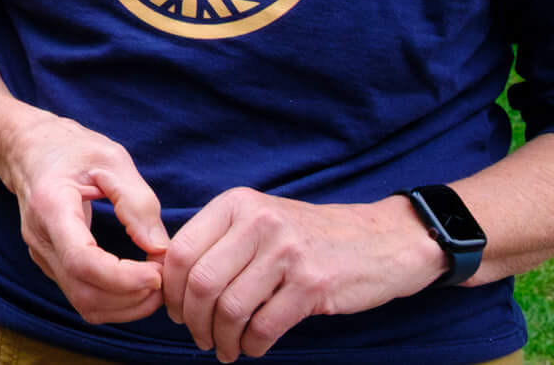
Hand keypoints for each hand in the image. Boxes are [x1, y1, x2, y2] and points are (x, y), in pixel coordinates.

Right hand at [0, 112, 170, 324]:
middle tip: (165, 278)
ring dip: (127, 306)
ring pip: (85, 304)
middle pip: (84, 292)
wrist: (28, 149)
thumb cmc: (71, 149)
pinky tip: (137, 283)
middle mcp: (41, 239)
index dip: (123, 278)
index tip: (157, 273)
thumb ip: (137, 202)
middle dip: (132, 297)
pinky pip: (84, 298)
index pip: (81, 261)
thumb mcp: (110, 159)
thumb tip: (160, 249)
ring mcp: (43, 256)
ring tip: (156, 283)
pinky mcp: (52, 266)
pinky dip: (116, 302)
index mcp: (51, 206)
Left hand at [161, 190, 444, 360]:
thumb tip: (171, 279)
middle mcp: (258, 222)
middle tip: (198, 337)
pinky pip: (265, 326)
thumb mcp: (260, 220)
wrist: (382, 240)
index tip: (175, 312)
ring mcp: (286, 252)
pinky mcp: (312, 284)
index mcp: (236, 204)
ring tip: (224, 348)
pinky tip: (252, 348)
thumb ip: (220, 241)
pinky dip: (251, 345)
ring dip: (221, 338)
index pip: (182, 251)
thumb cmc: (311, 237)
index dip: (172, 290)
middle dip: (193, 320)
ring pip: (230, 308)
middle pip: (201, 283)